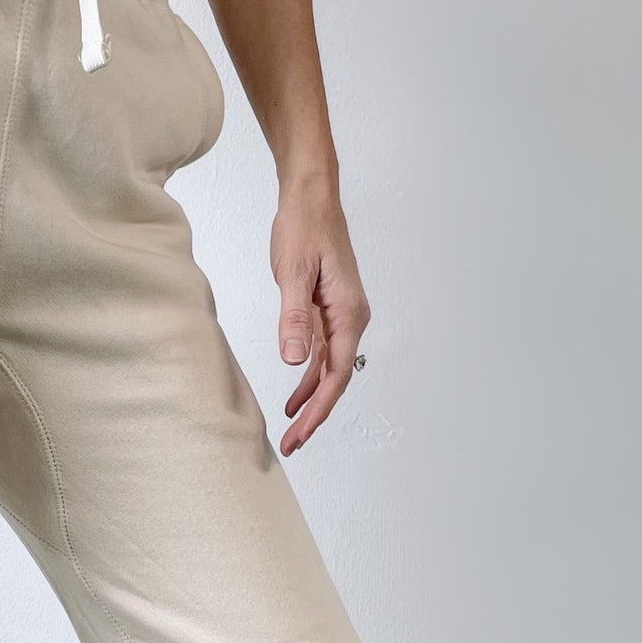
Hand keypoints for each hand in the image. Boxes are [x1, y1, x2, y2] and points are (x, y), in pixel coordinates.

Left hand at [272, 175, 370, 456]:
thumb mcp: (292, 273)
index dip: (317, 410)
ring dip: (311, 400)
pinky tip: (294, 396)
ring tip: (291, 430)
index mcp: (349, 313)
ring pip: (328, 370)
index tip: (299, 434)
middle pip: (335, 379)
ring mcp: (341, 316)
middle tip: (292, 445)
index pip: (335, 375)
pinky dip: (308, 377)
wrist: (311, 197)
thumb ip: (293, 318)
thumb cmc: (304, 227)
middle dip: (314, 415)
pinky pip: (322, 353)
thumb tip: (294, 361)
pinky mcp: (328, 310)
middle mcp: (351, 318)